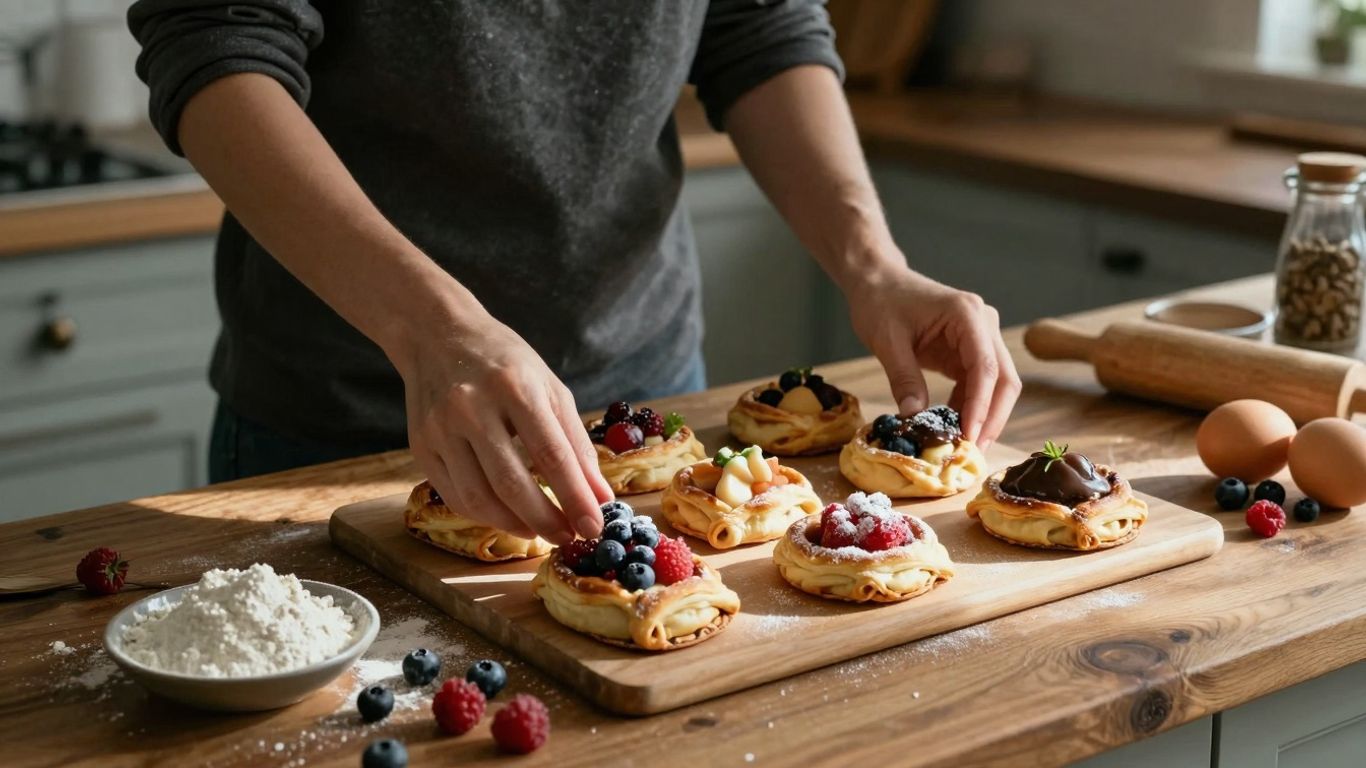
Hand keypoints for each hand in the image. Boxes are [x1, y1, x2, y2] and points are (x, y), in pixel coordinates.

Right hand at [389, 311, 611, 544]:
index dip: (575, 498)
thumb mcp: (550, 389)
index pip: (551, 455)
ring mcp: (440, 428)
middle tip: (570, 537)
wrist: (438, 336)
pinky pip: (456, 497)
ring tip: (542, 531)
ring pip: (479, 498)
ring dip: (516, 525)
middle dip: (546, 521)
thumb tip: (599, 497)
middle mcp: (471, 407)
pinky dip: (487, 516)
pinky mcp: (420, 446)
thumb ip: (576, 444)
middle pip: (511, 483)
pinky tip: (509, 517)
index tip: (594, 527)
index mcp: (514, 386)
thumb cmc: (506, 363)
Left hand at [846, 267, 1020, 446]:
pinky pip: (978, 383)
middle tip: (973, 451)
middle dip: (992, 417)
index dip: (980, 405)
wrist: (878, 282)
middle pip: (1003, 378)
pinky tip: (952, 427)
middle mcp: (983, 323)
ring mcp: (980, 336)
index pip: (985, 366)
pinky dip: (968, 406)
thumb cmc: (881, 302)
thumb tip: (914, 418)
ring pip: (996, 384)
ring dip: (982, 416)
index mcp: (966, 314)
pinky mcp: (969, 349)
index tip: (969, 436)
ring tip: (962, 446)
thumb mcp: (886, 341)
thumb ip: (903, 378)